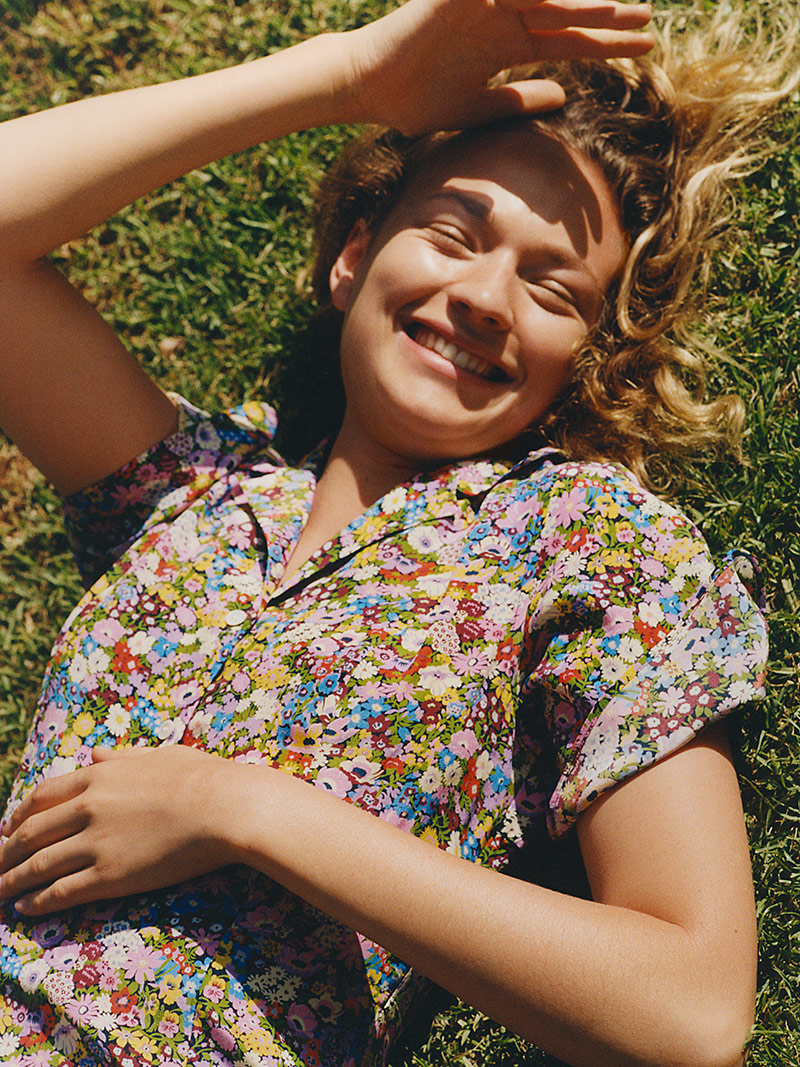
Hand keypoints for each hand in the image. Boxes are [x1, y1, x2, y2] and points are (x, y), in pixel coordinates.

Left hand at [0, 746, 238, 914]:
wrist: (223, 807)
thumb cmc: (201, 777)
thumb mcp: (158, 755)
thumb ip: (123, 757)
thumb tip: (96, 752)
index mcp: (100, 776)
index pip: (43, 796)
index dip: (20, 814)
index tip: (7, 827)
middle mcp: (88, 808)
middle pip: (31, 832)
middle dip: (7, 850)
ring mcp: (95, 843)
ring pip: (38, 865)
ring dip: (11, 880)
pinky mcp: (109, 876)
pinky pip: (61, 891)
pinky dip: (37, 901)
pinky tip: (25, 908)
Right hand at [343, 0, 653, 133]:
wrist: (370, 88)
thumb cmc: (416, 101)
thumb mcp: (479, 109)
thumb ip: (521, 100)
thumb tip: (565, 95)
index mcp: (506, 45)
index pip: (566, 41)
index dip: (605, 45)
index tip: (643, 50)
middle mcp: (501, 18)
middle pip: (565, 14)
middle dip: (607, 17)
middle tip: (649, 18)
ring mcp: (483, 4)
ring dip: (581, 2)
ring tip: (621, 7)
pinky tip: (569, 1)